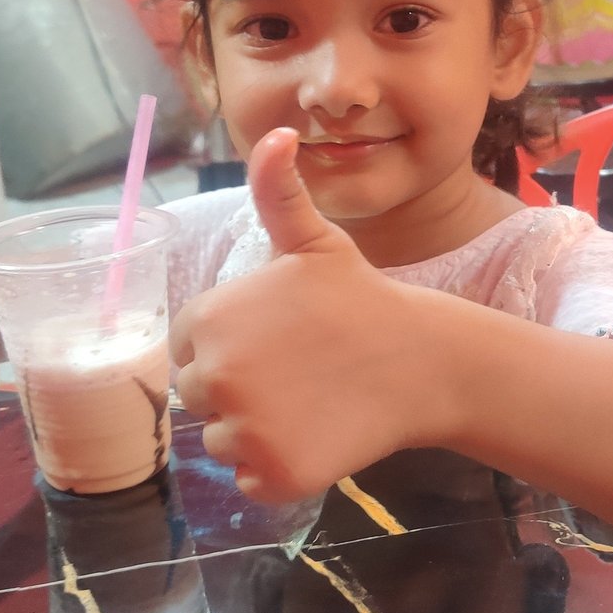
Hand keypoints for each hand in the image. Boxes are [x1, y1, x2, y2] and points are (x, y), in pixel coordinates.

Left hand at [171, 128, 458, 501]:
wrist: (422, 362)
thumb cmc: (362, 298)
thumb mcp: (313, 241)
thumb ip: (276, 191)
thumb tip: (276, 131)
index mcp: (210, 320)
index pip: (190, 349)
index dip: (233, 347)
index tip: (278, 342)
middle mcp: (216, 376)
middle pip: (201, 397)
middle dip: (241, 390)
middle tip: (297, 375)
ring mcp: (244, 430)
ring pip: (223, 442)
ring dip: (257, 431)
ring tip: (309, 403)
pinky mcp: (272, 474)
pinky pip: (249, 481)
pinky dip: (276, 468)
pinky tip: (315, 436)